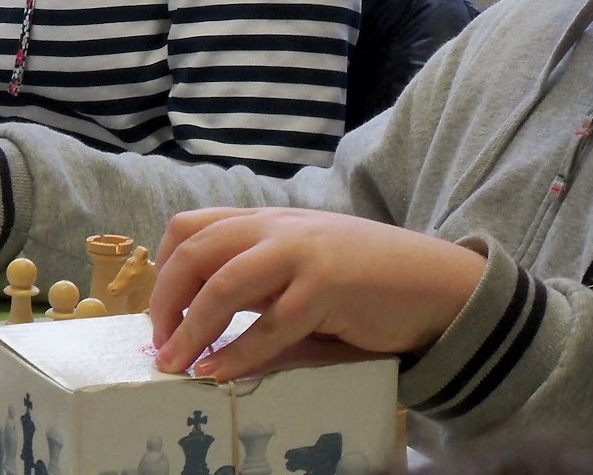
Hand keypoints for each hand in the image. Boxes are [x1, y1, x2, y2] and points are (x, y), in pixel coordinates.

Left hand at [148, 207, 486, 381]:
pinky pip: (269, 326)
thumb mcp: (300, 269)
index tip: (160, 310)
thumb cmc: (364, 280)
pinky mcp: (327, 288)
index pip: (190, 227)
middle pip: (194, 251)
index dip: (164, 268)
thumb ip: (256, 285)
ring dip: (190, 330)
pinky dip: (236, 354)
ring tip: (175, 364)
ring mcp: (301, 254)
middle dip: (166, 301)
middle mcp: (276, 228)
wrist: (434, 282)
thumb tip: (199, 325)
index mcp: (265, 220)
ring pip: (223, 286)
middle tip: (159, 343)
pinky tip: (216, 373)